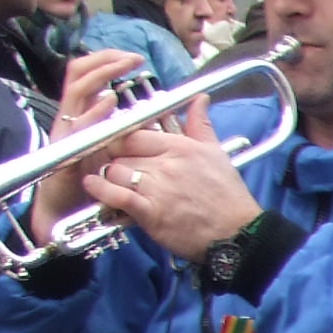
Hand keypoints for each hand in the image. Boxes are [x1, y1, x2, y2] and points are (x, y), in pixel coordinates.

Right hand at [29, 49, 152, 243]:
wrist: (65, 214)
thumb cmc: (90, 182)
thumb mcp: (110, 150)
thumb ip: (124, 130)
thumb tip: (145, 112)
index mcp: (82, 114)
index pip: (87, 75)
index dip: (106, 61)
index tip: (133, 57)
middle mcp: (70, 117)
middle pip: (79, 75)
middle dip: (105, 61)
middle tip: (133, 58)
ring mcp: (65, 133)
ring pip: (75, 94)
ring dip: (100, 78)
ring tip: (122, 70)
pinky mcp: (63, 152)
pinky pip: (77, 127)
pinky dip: (93, 113)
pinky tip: (108, 104)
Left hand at [83, 99, 262, 260]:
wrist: (238, 234)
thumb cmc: (228, 197)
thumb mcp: (217, 153)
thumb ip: (201, 125)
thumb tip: (199, 99)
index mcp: (180, 147)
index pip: (135, 134)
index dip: (120, 139)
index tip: (117, 145)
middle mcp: (166, 164)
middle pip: (121, 153)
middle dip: (114, 159)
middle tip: (112, 165)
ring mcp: (157, 188)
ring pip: (115, 171)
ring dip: (107, 176)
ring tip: (105, 178)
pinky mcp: (151, 213)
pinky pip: (117, 195)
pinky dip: (101, 190)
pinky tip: (94, 186)